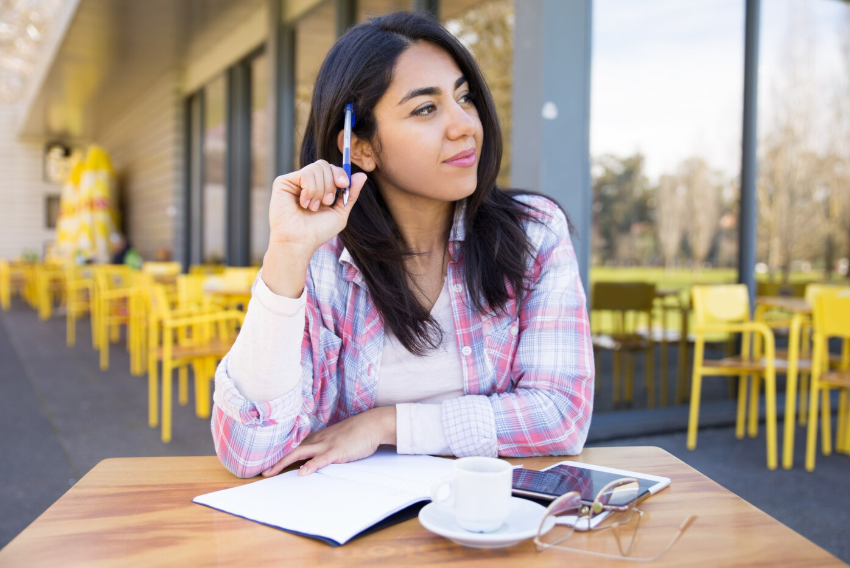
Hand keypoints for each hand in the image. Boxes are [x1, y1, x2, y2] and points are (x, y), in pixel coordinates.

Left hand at [261, 407, 396, 476]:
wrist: (372, 424)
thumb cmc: (357, 433)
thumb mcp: (338, 439)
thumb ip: (326, 448)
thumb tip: (316, 459)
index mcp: (318, 438)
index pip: (296, 448)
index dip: (283, 457)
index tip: (271, 466)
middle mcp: (319, 440)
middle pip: (293, 450)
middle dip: (277, 462)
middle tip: (264, 472)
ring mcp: (327, 445)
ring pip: (300, 453)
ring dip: (284, 463)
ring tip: (272, 473)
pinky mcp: (337, 451)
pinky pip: (321, 459)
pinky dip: (310, 466)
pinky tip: (302, 472)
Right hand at [268, 159, 367, 252]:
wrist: (300, 242)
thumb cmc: (317, 232)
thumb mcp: (340, 213)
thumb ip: (350, 194)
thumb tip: (362, 175)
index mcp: (319, 189)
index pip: (331, 169)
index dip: (340, 173)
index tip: (343, 185)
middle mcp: (306, 183)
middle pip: (324, 165)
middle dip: (330, 184)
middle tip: (326, 202)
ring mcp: (294, 182)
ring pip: (316, 168)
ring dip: (320, 191)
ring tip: (313, 207)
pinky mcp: (283, 182)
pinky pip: (305, 174)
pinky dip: (310, 190)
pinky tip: (304, 204)